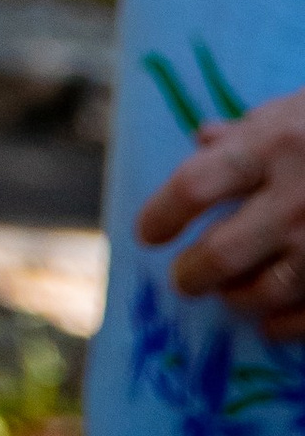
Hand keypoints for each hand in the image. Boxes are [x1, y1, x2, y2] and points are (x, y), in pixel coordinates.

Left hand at [138, 91, 304, 340]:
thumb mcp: (293, 110)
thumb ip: (246, 130)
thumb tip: (201, 139)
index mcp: (271, 147)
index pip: (194, 187)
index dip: (161, 214)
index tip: (145, 234)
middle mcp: (295, 199)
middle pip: (220, 253)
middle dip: (191, 274)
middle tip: (182, 280)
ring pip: (262, 292)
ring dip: (234, 298)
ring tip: (226, 295)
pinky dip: (282, 326)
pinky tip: (269, 325)